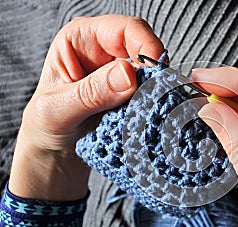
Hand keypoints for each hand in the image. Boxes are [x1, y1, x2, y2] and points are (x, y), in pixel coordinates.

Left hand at [9, 15, 163, 200]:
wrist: (54, 150)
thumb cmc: (46, 125)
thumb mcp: (58, 109)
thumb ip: (90, 93)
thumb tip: (128, 75)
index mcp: (82, 38)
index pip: (126, 29)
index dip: (146, 45)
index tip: (154, 72)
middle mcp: (106, 51)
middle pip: (146, 50)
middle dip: (153, 74)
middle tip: (150, 100)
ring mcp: (122, 73)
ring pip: (153, 75)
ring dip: (154, 94)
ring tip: (142, 115)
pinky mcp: (132, 94)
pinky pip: (152, 95)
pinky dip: (153, 106)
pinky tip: (144, 119)